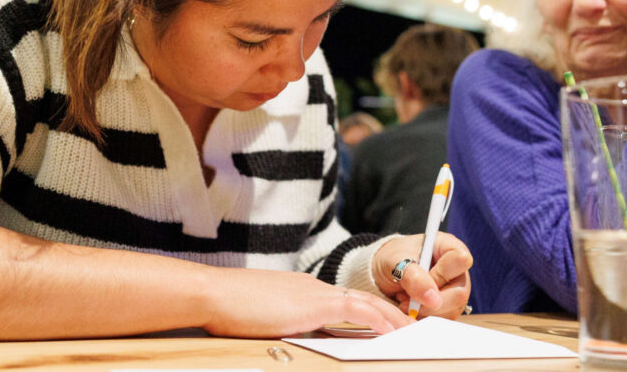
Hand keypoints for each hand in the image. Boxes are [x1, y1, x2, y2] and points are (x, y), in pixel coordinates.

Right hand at [204, 267, 411, 336]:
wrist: (213, 293)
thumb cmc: (228, 308)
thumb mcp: (263, 318)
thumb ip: (284, 324)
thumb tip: (295, 338)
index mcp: (301, 291)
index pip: (345, 301)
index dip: (370, 313)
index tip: (387, 327)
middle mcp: (312, 287)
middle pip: (362, 299)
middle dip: (390, 314)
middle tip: (412, 329)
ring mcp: (313, 293)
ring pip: (366, 303)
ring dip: (392, 318)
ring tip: (413, 333)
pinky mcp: (312, 304)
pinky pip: (355, 310)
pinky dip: (377, 320)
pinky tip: (392, 333)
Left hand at [372, 233, 471, 318]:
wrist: (385, 273)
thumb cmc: (392, 258)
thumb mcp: (395, 261)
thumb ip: (413, 276)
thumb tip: (433, 299)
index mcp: (448, 247)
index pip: (461, 260)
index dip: (441, 273)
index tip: (420, 276)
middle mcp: (458, 270)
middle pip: (460, 292)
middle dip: (430, 300)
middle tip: (406, 298)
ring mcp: (456, 290)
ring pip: (453, 310)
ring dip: (426, 311)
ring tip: (405, 300)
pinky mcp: (450, 307)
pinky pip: (444, 319)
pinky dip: (425, 317)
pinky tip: (410, 307)